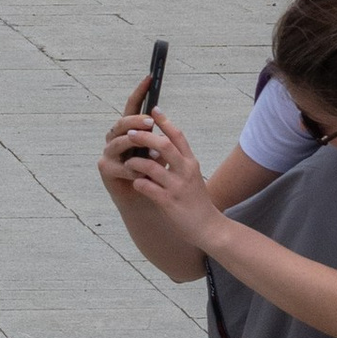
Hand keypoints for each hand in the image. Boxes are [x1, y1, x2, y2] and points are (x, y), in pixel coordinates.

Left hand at [98, 92, 216, 227]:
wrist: (208, 227)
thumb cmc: (197, 201)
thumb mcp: (192, 176)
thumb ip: (179, 161)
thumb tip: (160, 145)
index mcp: (191, 162)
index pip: (178, 136)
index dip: (165, 121)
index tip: (153, 109)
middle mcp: (185, 171)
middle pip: (163, 145)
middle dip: (144, 137)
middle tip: (130, 133)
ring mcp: (177, 187)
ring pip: (151, 166)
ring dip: (136, 161)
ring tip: (128, 162)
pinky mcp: (168, 202)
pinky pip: (148, 187)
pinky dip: (138, 182)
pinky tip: (134, 182)